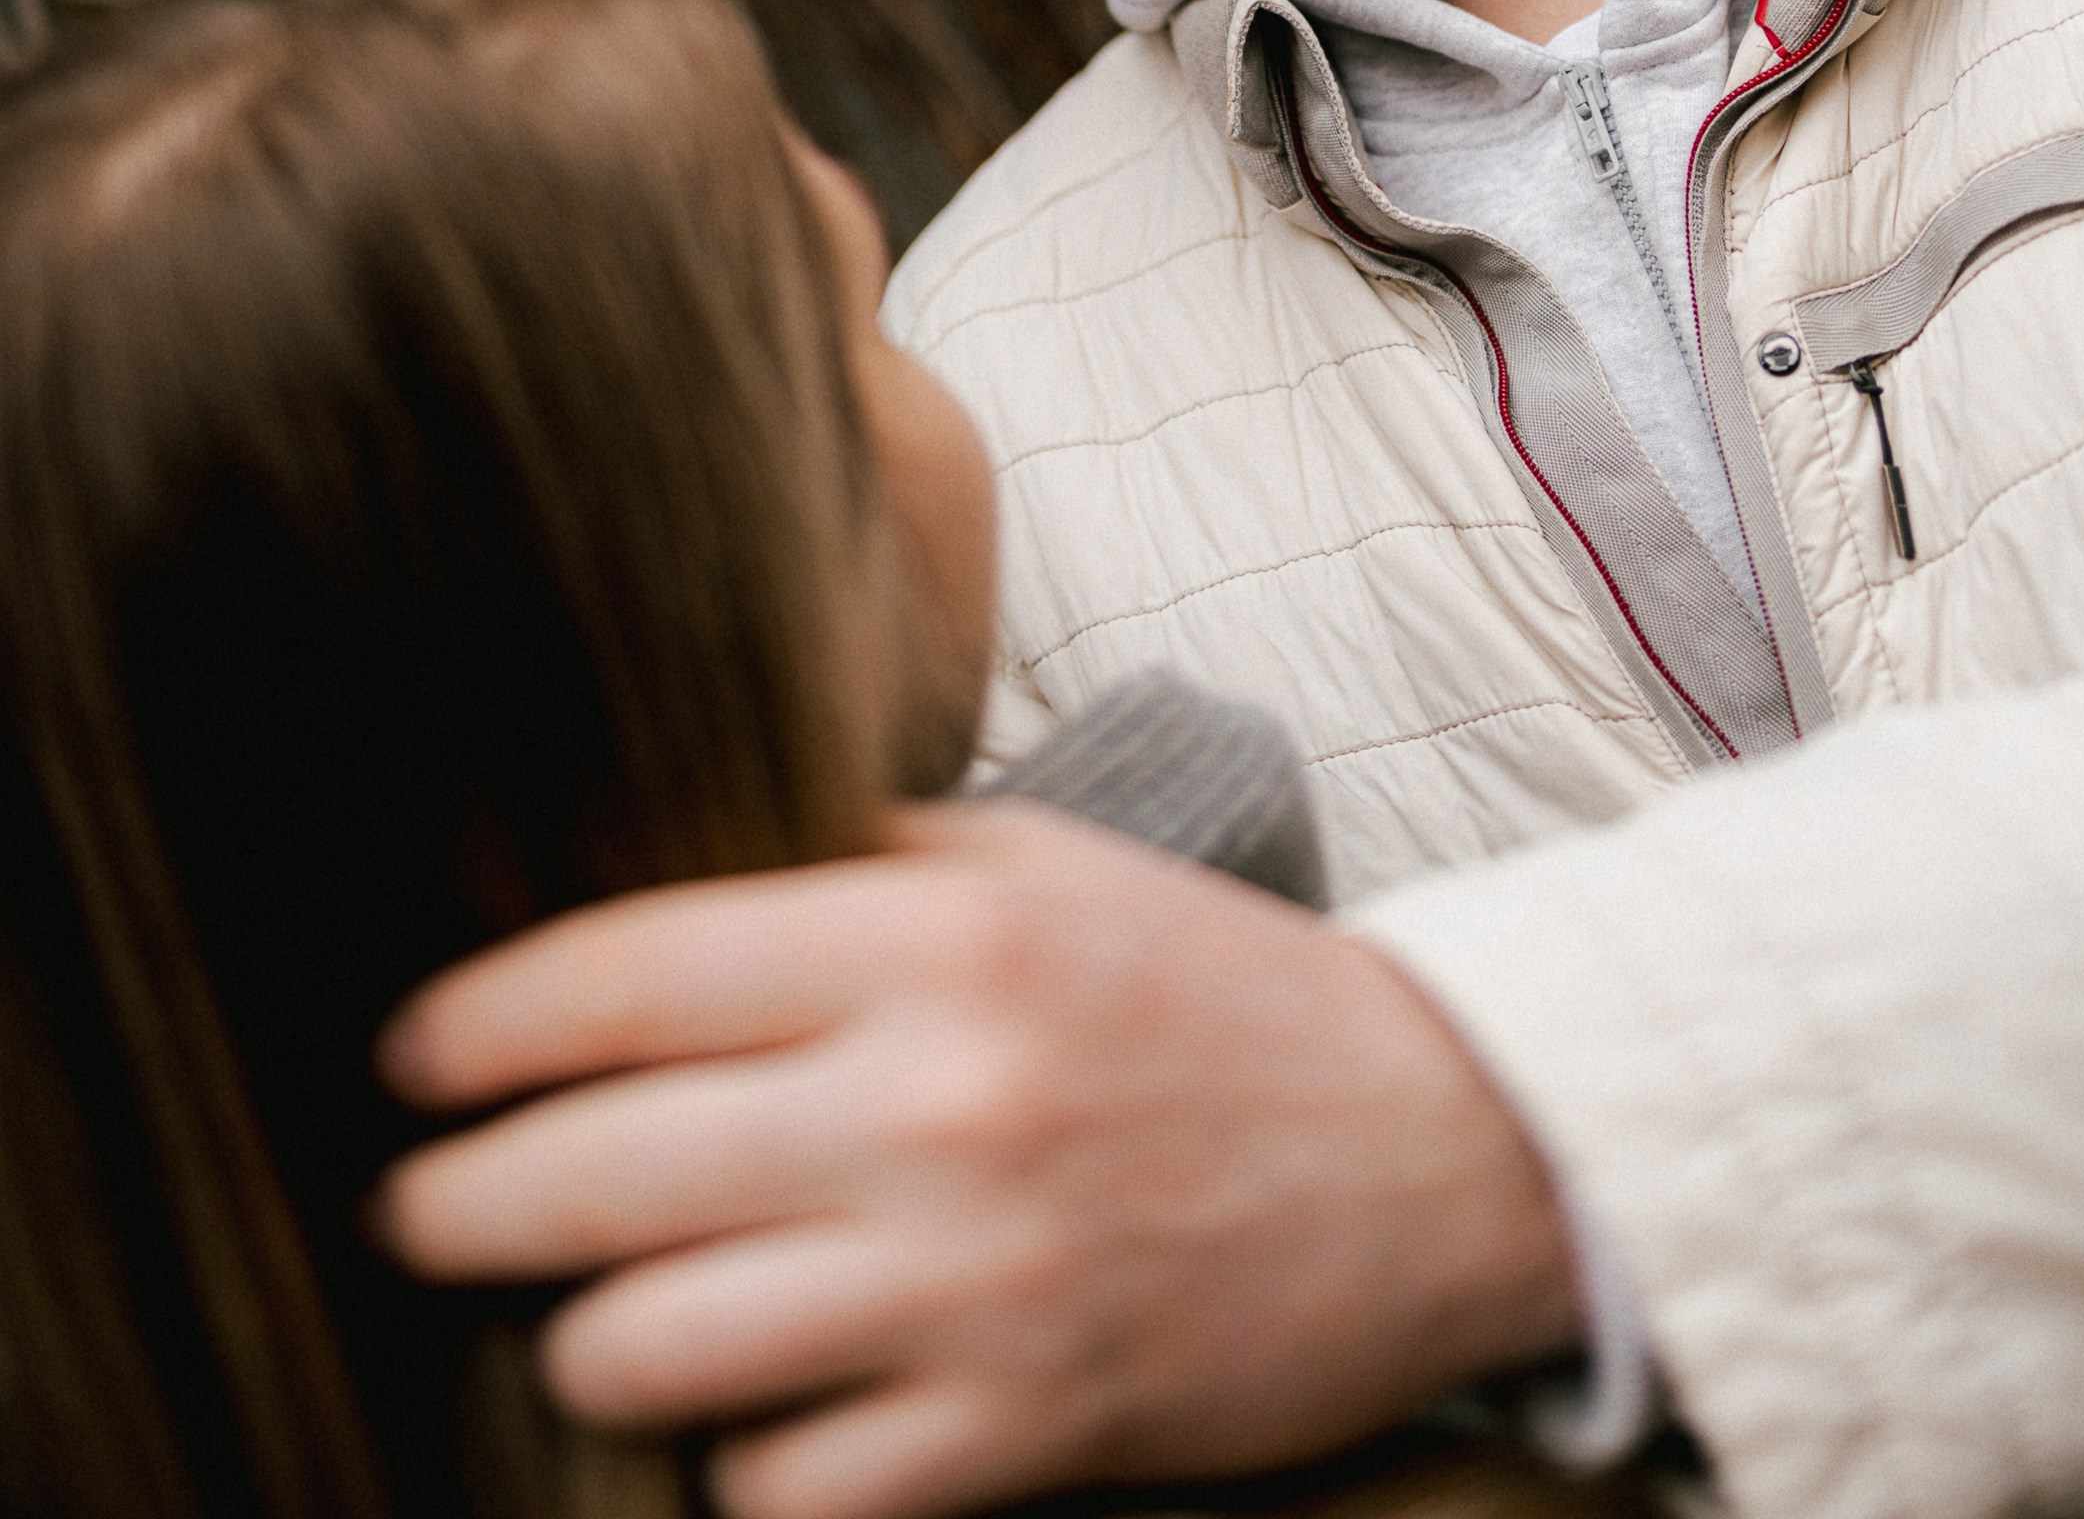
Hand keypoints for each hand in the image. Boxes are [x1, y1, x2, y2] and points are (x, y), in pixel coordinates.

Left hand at [371, 798, 1583, 1518]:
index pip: (624, 976)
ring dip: (583, 1346)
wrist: (1435, 1144)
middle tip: (424, 1208)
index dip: (474, 1027)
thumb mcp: (1035, 864)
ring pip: (647, 1352)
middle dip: (460, 1203)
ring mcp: (976, 1282)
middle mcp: (939, 1100)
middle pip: (594, 1174)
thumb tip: (632, 893)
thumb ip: (847, 864)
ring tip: (583, 1319)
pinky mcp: (1022, 1430)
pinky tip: (744, 1422)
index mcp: (936, 930)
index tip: (411, 1058)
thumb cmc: (1205, 988)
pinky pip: (779, 1494)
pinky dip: (735, 1469)